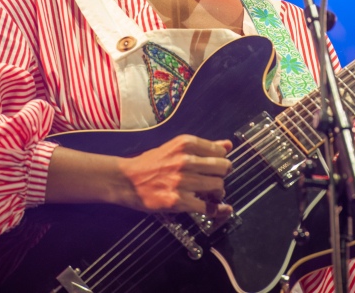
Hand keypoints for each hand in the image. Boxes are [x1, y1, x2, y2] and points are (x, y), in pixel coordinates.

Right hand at [118, 135, 232, 218]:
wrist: (127, 180)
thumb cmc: (150, 163)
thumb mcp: (176, 148)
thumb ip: (204, 147)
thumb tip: (228, 145)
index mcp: (186, 143)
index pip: (219, 151)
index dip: (222, 159)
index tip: (218, 165)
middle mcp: (186, 160)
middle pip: (222, 168)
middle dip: (223, 175)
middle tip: (217, 180)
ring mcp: (182, 181)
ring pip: (217, 186)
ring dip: (219, 192)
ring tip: (212, 194)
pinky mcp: (178, 201)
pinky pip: (207, 207)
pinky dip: (217, 210)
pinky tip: (221, 210)